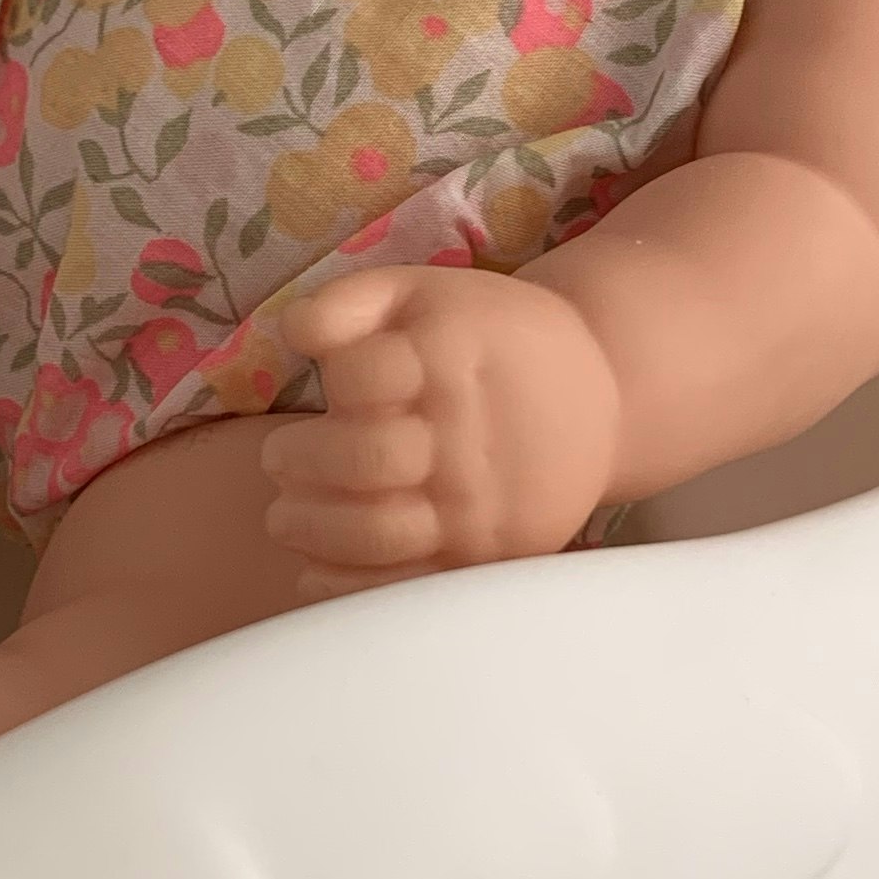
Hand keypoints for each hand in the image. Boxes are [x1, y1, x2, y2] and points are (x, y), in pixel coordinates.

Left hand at [264, 267, 621, 595]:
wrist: (600, 393)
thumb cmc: (489, 337)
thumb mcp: (424, 292)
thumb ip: (348, 301)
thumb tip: (292, 333)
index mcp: (452, 355)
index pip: (360, 375)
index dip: (324, 383)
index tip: (313, 396)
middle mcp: (469, 433)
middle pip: (365, 460)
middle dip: (298, 463)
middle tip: (279, 460)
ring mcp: (481, 502)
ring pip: (379, 532)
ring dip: (312, 527)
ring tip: (285, 514)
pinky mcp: (487, 555)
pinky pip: (407, 584)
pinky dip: (347, 586)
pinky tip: (314, 570)